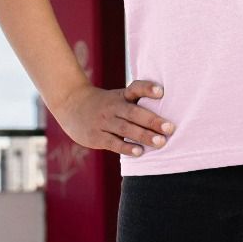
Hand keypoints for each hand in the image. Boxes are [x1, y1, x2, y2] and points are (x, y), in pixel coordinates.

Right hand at [51, 79, 176, 156]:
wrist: (72, 104)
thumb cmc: (105, 104)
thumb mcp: (119, 97)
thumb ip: (137, 102)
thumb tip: (166, 112)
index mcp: (121, 96)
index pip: (135, 88)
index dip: (148, 88)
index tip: (161, 91)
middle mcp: (113, 107)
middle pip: (134, 113)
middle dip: (153, 121)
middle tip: (170, 128)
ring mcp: (104, 122)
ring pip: (126, 129)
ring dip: (144, 136)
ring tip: (161, 142)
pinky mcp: (96, 136)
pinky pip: (114, 143)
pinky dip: (127, 148)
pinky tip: (140, 152)